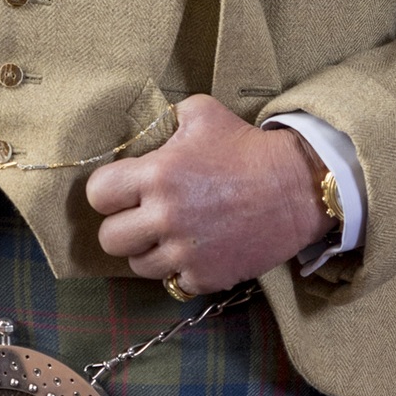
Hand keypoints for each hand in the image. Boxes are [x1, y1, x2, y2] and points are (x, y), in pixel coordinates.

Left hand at [83, 95, 332, 292]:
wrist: (298, 188)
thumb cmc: (247, 147)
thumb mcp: (202, 113)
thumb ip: (165, 120)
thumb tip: (145, 131)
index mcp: (157, 174)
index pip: (98, 194)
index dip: (108, 193)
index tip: (124, 191)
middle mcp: (165, 216)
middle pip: (109, 239)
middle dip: (122, 226)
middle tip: (143, 217)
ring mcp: (185, 252)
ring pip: (137, 265)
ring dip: (149, 251)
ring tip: (170, 235)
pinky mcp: (206, 276)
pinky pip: (173, 282)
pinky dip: (180, 269)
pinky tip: (195, 250)